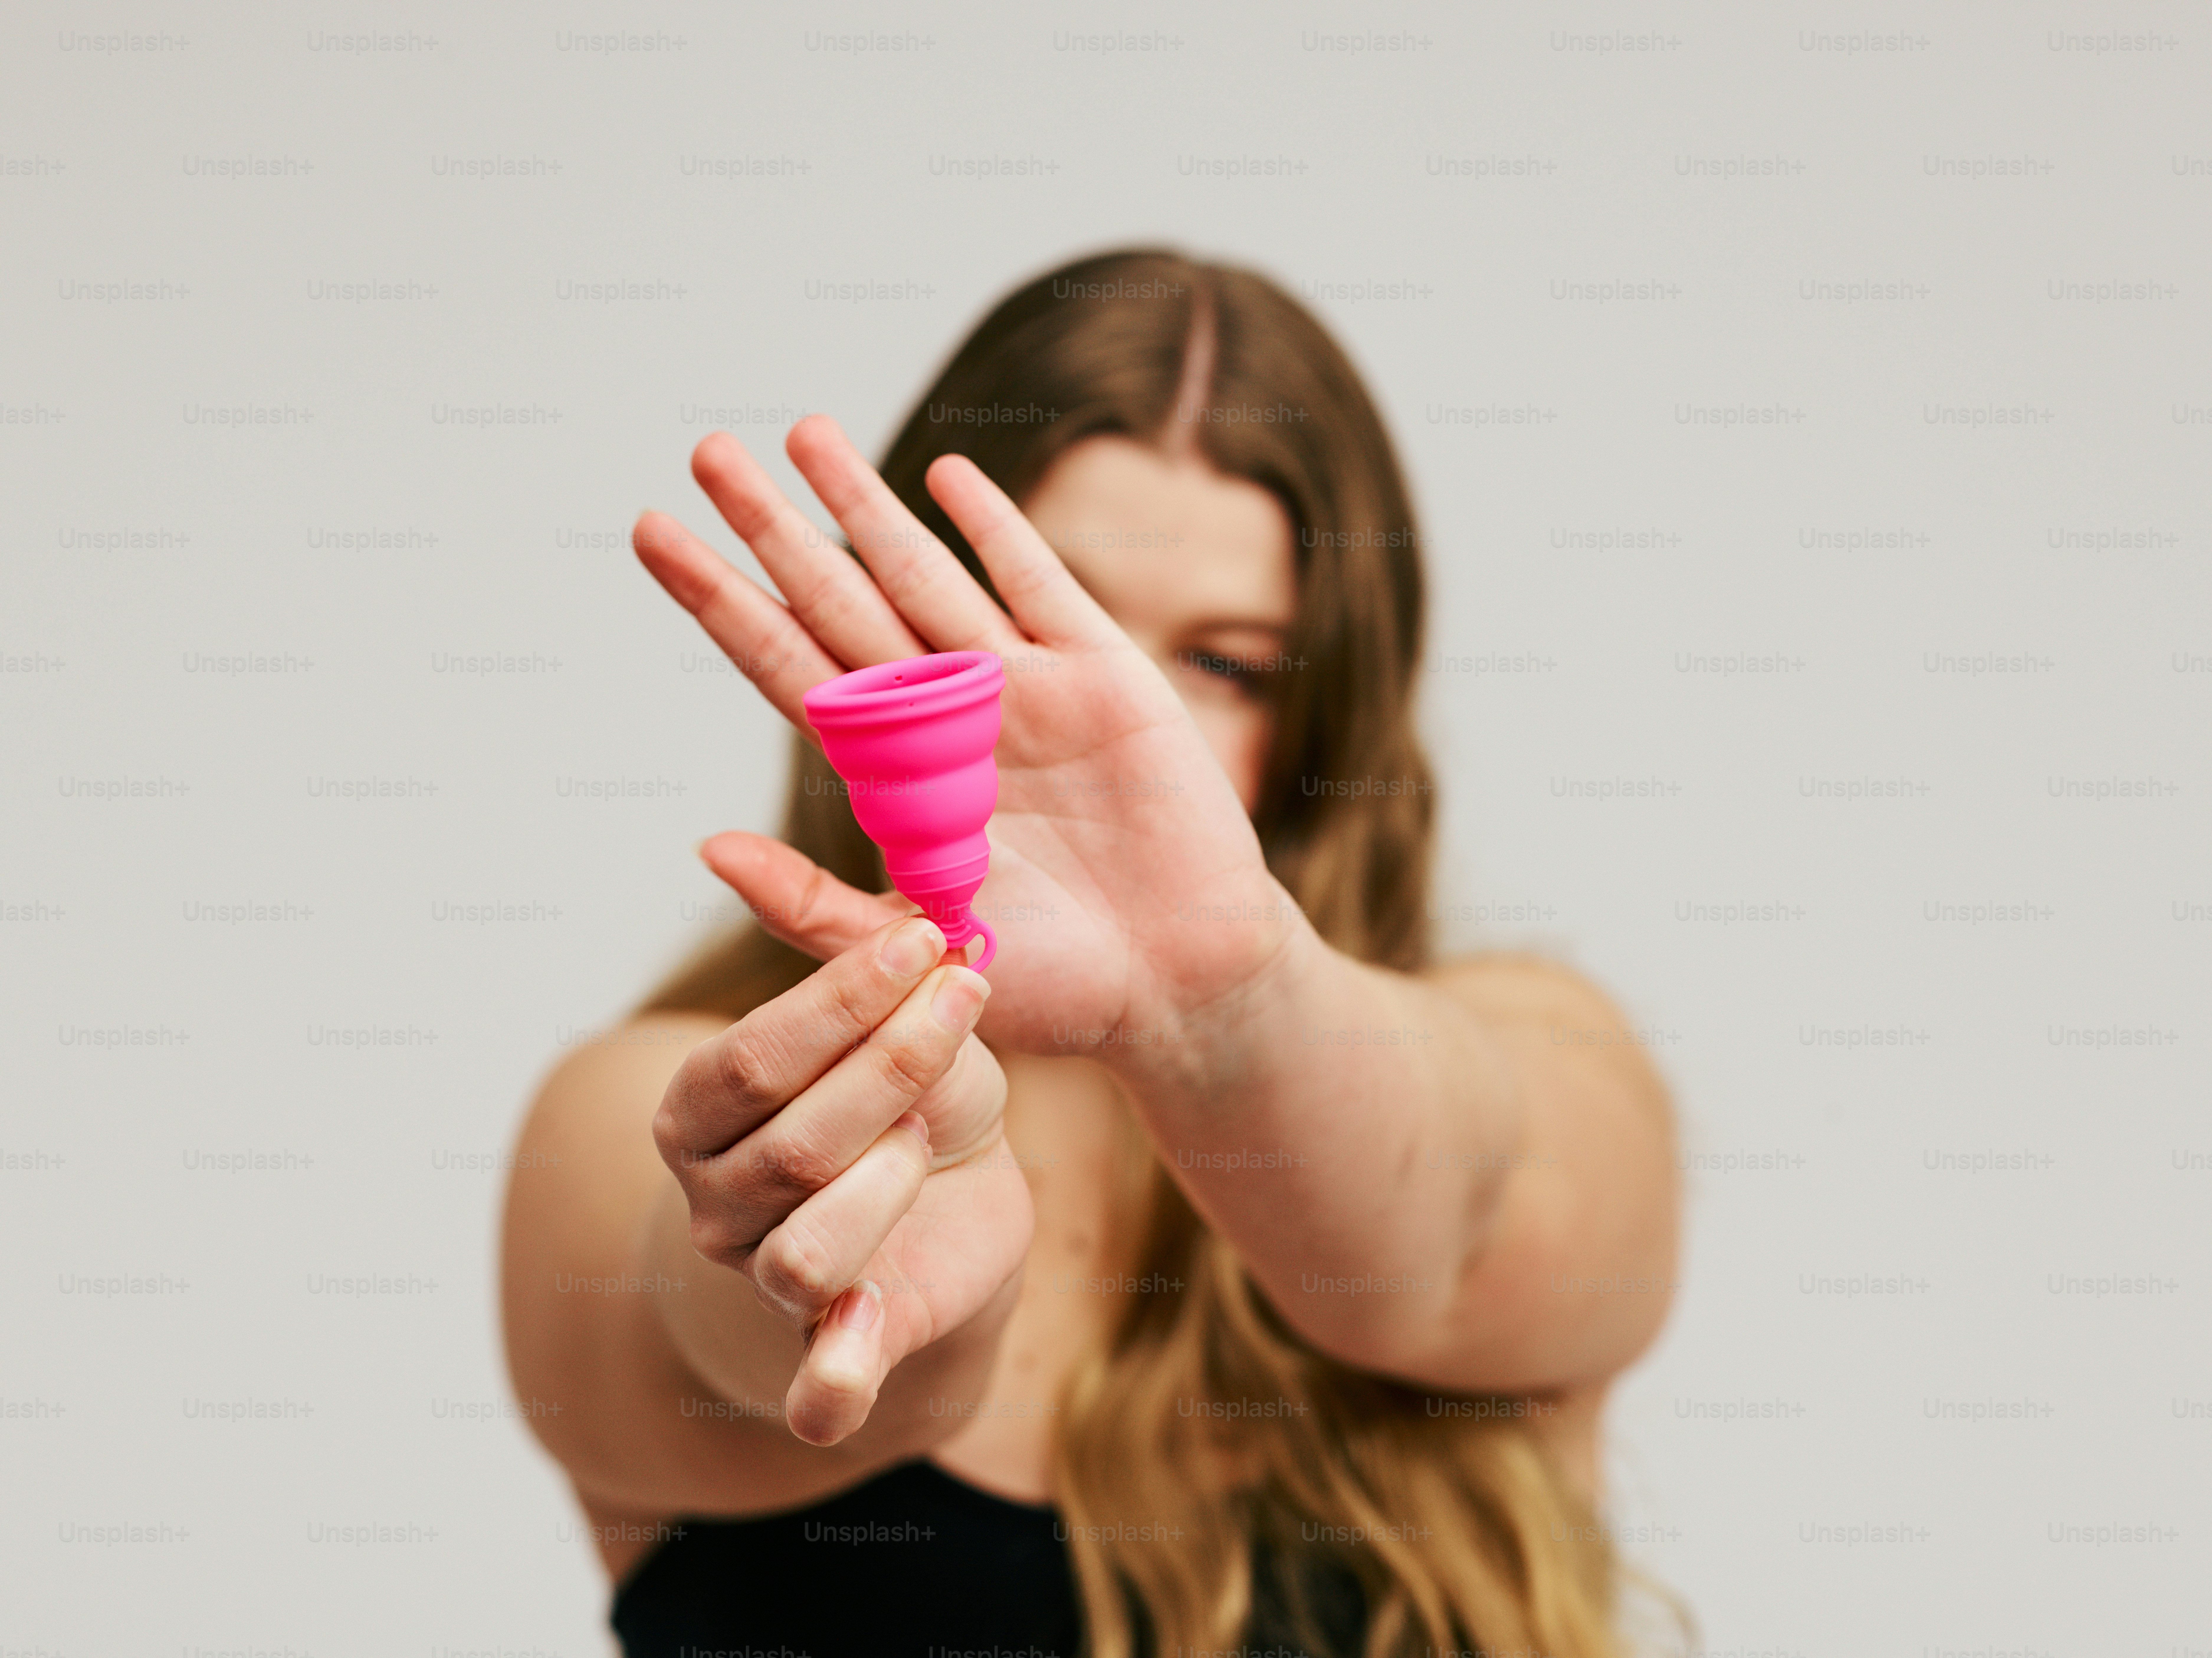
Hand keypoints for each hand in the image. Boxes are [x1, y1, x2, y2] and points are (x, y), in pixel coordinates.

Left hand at [632, 417, 1300, 1055]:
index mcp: (894, 777)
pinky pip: (1038, 584)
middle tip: (707, 452)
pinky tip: (945, 478)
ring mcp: (1024, 689)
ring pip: (922, 572)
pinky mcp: (1104, 677)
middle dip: (772, 527)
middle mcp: (946, 718)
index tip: (654, 535)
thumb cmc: (1051, 986)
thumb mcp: (912, 955)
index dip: (721, 600)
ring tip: (804, 434)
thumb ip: (810, 905)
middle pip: (837, 599)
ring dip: (864, 503)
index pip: (785, 665)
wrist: (1177, 985)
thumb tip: (704, 848)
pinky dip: (995, 528)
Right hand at [653, 912, 1030, 1445]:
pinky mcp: (832, 1347)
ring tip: (931, 1141)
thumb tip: (717, 845)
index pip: (754, 1058)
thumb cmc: (906, 1085)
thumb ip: (822, 949)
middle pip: (794, 1146)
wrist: (947, 1191)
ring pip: (812, 1248)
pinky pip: (818, 1385)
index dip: (844, 1002)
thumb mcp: (883, 1012)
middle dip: (892, 1072)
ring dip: (889, 1186)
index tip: (926, 942)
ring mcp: (759, 1279)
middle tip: (963, 1007)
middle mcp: (711, 1199)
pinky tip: (841, 1386)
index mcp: (700, 1110)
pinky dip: (832, 1386)